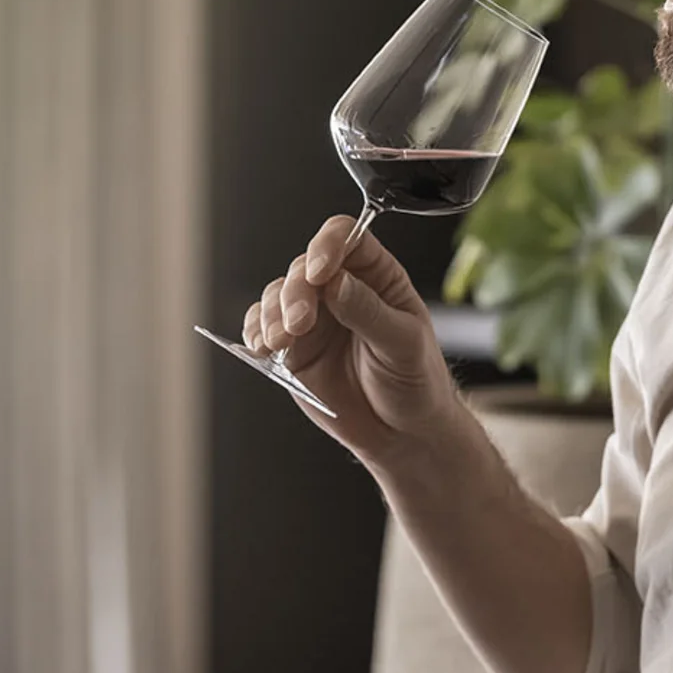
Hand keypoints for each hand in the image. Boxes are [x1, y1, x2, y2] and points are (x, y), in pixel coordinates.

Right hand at [242, 215, 464, 468]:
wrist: (401, 434)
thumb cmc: (416, 383)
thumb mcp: (404, 345)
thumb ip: (368, 312)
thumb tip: (336, 282)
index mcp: (378, 277)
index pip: (347, 238)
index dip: (328, 246)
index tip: (319, 273)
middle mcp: (341, 289)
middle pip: (303, 267)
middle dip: (294, 293)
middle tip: (298, 325)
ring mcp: (314, 318)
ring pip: (277, 295)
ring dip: (271, 314)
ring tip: (279, 342)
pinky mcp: (293, 347)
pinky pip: (262, 327)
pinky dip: (255, 332)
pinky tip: (262, 346)